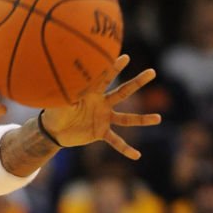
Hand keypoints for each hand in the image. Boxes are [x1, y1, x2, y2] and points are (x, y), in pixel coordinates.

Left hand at [40, 54, 160, 158]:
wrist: (54, 131)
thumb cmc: (55, 112)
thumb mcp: (59, 104)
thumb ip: (66, 97)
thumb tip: (67, 89)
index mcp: (92, 94)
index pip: (104, 79)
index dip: (114, 68)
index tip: (125, 57)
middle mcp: (103, 104)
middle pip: (123, 92)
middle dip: (137, 82)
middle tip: (152, 72)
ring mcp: (104, 118)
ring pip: (126, 118)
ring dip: (142, 119)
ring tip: (158, 118)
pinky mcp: (101, 133)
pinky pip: (115, 141)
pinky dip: (125, 149)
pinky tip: (136, 156)